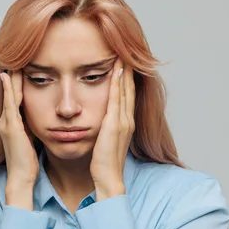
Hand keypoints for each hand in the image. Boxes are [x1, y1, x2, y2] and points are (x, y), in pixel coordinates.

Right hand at [0, 70, 38, 190]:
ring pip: (9, 94)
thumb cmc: (27, 162)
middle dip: (13, 75)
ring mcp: (7, 123)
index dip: (17, 82)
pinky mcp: (11, 127)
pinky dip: (9, 89)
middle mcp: (6, 121)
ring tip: (13, 60)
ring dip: (11, 77)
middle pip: (10, 92)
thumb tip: (41, 119)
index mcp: (12, 123)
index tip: (21, 66)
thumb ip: (31, 128)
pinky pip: (10, 103)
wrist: (21, 177)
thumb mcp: (31, 140)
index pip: (14, 97)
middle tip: (15, 56)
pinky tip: (9, 76)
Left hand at [90, 59, 135, 200]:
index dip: (127, 77)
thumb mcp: (105, 141)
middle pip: (130, 88)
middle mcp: (127, 119)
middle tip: (127, 49)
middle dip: (129, 68)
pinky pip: (117, 99)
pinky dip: (118, 83)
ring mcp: (123, 121)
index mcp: (125, 123)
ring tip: (123, 52)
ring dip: (125, 70)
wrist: (107, 178)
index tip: (123, 60)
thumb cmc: (103, 163)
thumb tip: (99, 120)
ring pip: (126, 90)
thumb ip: (104, 128)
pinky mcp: (115, 124)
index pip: (127, 94)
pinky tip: (116, 70)